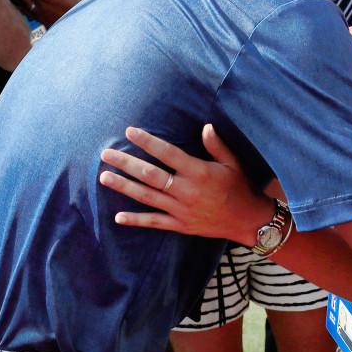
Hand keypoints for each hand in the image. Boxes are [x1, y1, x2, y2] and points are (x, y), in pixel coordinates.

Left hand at [99, 124, 270, 245]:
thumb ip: (216, 145)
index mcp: (198, 172)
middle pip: (150, 175)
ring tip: (104, 177)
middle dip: (126, 164)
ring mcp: (181, 210)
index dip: (147, 142)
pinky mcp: (180, 225)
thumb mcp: (232, 163)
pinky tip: (118, 216)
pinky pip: (154, 222)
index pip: (167, 153)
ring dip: (124, 187)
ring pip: (146, 197)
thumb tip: (205, 126)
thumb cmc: (239, 187)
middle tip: (106, 154)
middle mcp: (186, 191)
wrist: (247, 220)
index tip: (130, 132)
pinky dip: (136, 220)